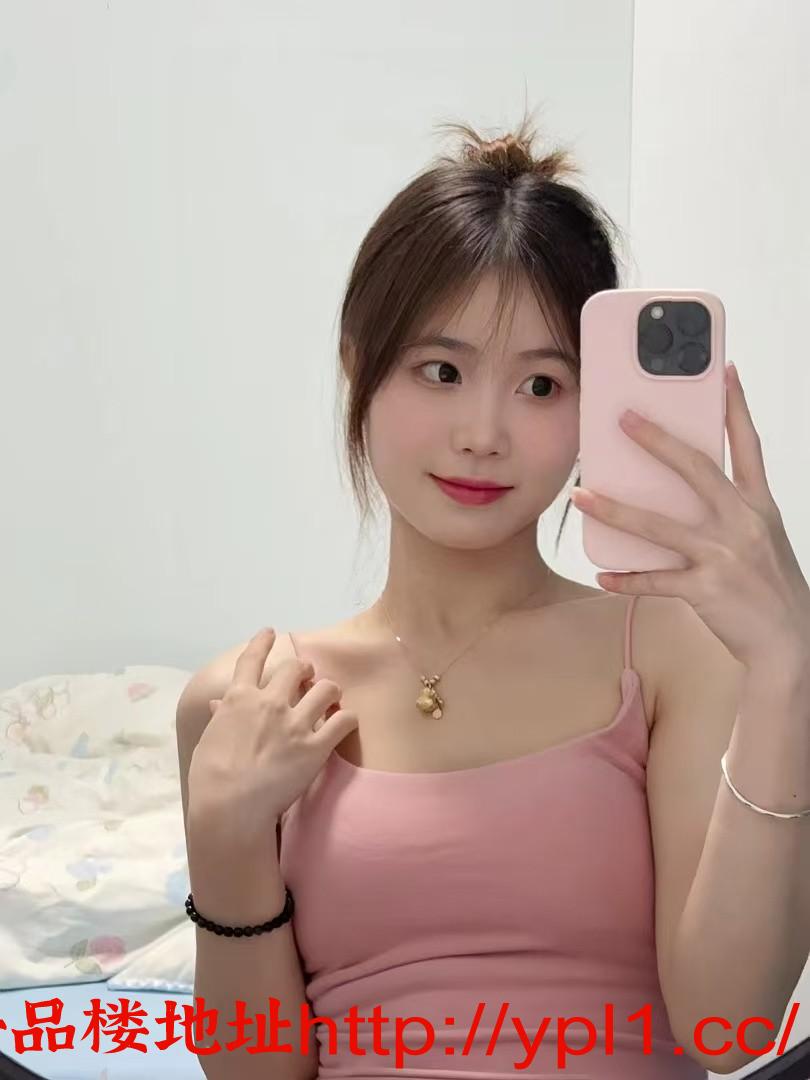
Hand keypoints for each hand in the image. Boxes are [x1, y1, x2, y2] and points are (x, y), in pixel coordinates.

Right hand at [188, 628, 358, 841]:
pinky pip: (343, 722)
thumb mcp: (208, 741)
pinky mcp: (316, 747)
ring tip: (330, 699)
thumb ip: (220, 718)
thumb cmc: (210, 778)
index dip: (261, 642)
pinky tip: (347, 723)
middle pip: (296, 668)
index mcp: (239, 699)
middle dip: (304, 669)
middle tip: (308, 676)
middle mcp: (270, 703)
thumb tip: (218, 705)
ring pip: (326, 689)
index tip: (269, 632)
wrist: (230, 806)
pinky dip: (347, 720)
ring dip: (329, 691)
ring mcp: (295, 724)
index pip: (251, 660)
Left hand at [570, 363, 809, 673]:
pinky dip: (626, 579)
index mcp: (759, 505)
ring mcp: (725, 555)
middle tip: (623, 417)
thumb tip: (683, 488)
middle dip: (657, 440)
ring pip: (659, 526)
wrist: (790, 641)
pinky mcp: (708, 589)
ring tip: (581, 495)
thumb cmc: (768, 585)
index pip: (748, 444)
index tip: (723, 371)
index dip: (736, 406)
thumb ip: (730, 509)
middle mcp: (743, 523)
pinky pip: (656, 581)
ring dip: (614, 510)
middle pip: (696, 469)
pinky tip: (602, 575)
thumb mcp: (761, 537)